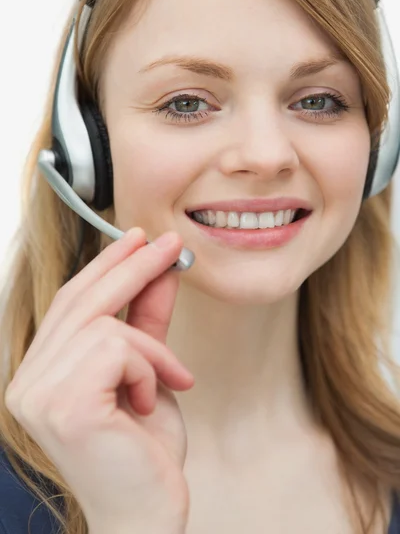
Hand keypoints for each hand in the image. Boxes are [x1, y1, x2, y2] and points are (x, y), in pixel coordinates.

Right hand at [5, 228, 193, 533]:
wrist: (146, 516)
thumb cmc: (142, 451)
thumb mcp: (149, 372)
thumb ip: (147, 321)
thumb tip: (159, 271)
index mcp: (41, 373)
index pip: (70, 302)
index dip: (105, 265)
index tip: (139, 238)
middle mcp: (28, 381)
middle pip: (81, 301)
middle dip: (131, 267)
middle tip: (169, 246)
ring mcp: (39, 393)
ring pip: (104, 324)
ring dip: (150, 348)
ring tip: (171, 379)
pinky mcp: (64, 404)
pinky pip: (117, 349)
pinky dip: (149, 367)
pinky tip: (149, 401)